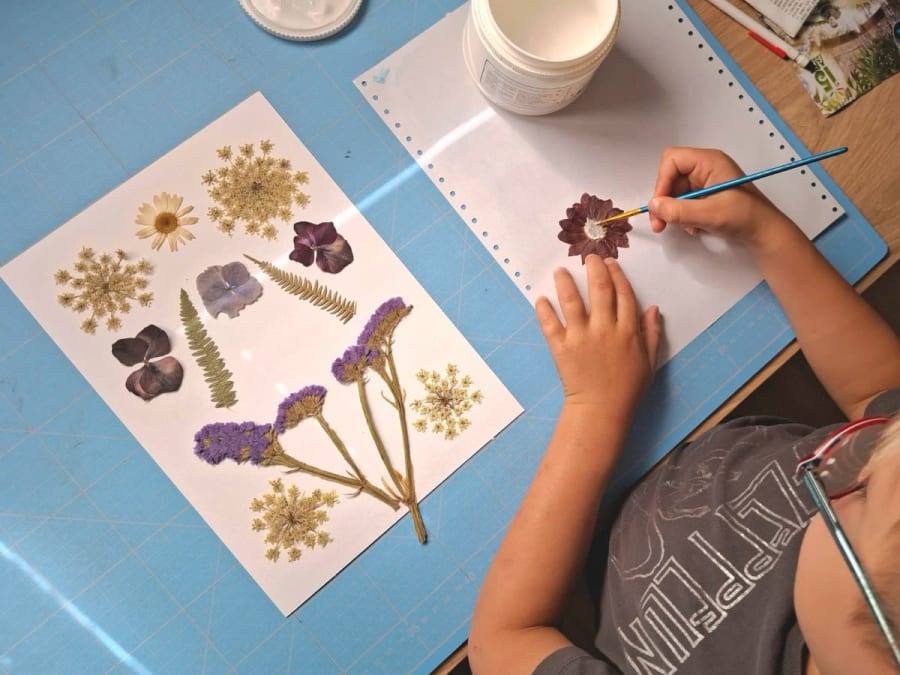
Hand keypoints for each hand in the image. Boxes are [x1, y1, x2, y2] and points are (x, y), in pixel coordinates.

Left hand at [536, 256, 660, 421]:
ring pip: (572, 301)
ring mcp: (581, 337)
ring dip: (565, 283)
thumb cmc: (627, 388)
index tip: (611, 263)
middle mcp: (604, 329)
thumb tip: (653, 308)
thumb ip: (651, 333)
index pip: (623, 294)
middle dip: (594, 268)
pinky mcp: (561, 348)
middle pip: (599, 289)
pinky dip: (544, 310)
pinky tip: (540, 299)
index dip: (617, 275)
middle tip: (588, 257)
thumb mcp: (650, 362)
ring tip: (560, 271)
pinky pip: (550, 324)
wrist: (601, 411)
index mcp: (627, 331)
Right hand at [647, 147, 791, 245]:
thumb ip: (679, 210)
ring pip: (674, 192)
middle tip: (660, 224)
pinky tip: (693, 227)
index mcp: (709, 161)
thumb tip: (653, 206)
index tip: (660, 205)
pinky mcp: (705, 195)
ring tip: (683, 227)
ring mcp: (705, 181)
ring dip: (673, 211)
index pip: (672, 160)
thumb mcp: (710, 214)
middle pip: (670, 177)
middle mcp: (705, 167)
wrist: (765, 232)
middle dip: (664, 201)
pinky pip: (683, 201)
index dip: (662, 181)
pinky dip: (682, 215)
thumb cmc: (744, 217)